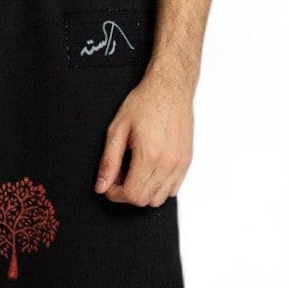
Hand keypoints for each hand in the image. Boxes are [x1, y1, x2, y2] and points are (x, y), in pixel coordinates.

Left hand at [95, 66, 193, 206]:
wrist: (170, 88)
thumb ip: (109, 161)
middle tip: (119, 175)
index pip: (132, 195)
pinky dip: (158, 187)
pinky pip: (173, 189)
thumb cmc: (144, 103)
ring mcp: (180, 164)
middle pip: (144, 200)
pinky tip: (149, 169)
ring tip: (134, 172)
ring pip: (159, 198)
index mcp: (150, 155)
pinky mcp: (187, 161)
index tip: (109, 182)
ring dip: (143, 192)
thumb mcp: (117, 129)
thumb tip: (101, 186)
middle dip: (127, 193)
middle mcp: (169, 163)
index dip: (115, 193)